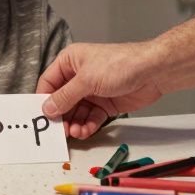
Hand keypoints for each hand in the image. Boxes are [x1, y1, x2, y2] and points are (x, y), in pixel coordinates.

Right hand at [37, 41, 165, 138]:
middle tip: (60, 131)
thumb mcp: (86, 80)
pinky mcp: (105, 103)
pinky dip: (87, 125)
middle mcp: (79, 76)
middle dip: (61, 116)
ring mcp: (92, 91)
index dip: (45, 100)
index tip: (42, 117)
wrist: (152, 72)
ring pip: (76, 112)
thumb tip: (48, 109)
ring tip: (75, 132)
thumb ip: (65, 96)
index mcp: (70, 62)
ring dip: (74, 123)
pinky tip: (85, 131)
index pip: (49, 82)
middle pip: (62, 100)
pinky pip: (90, 117)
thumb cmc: (120, 64)